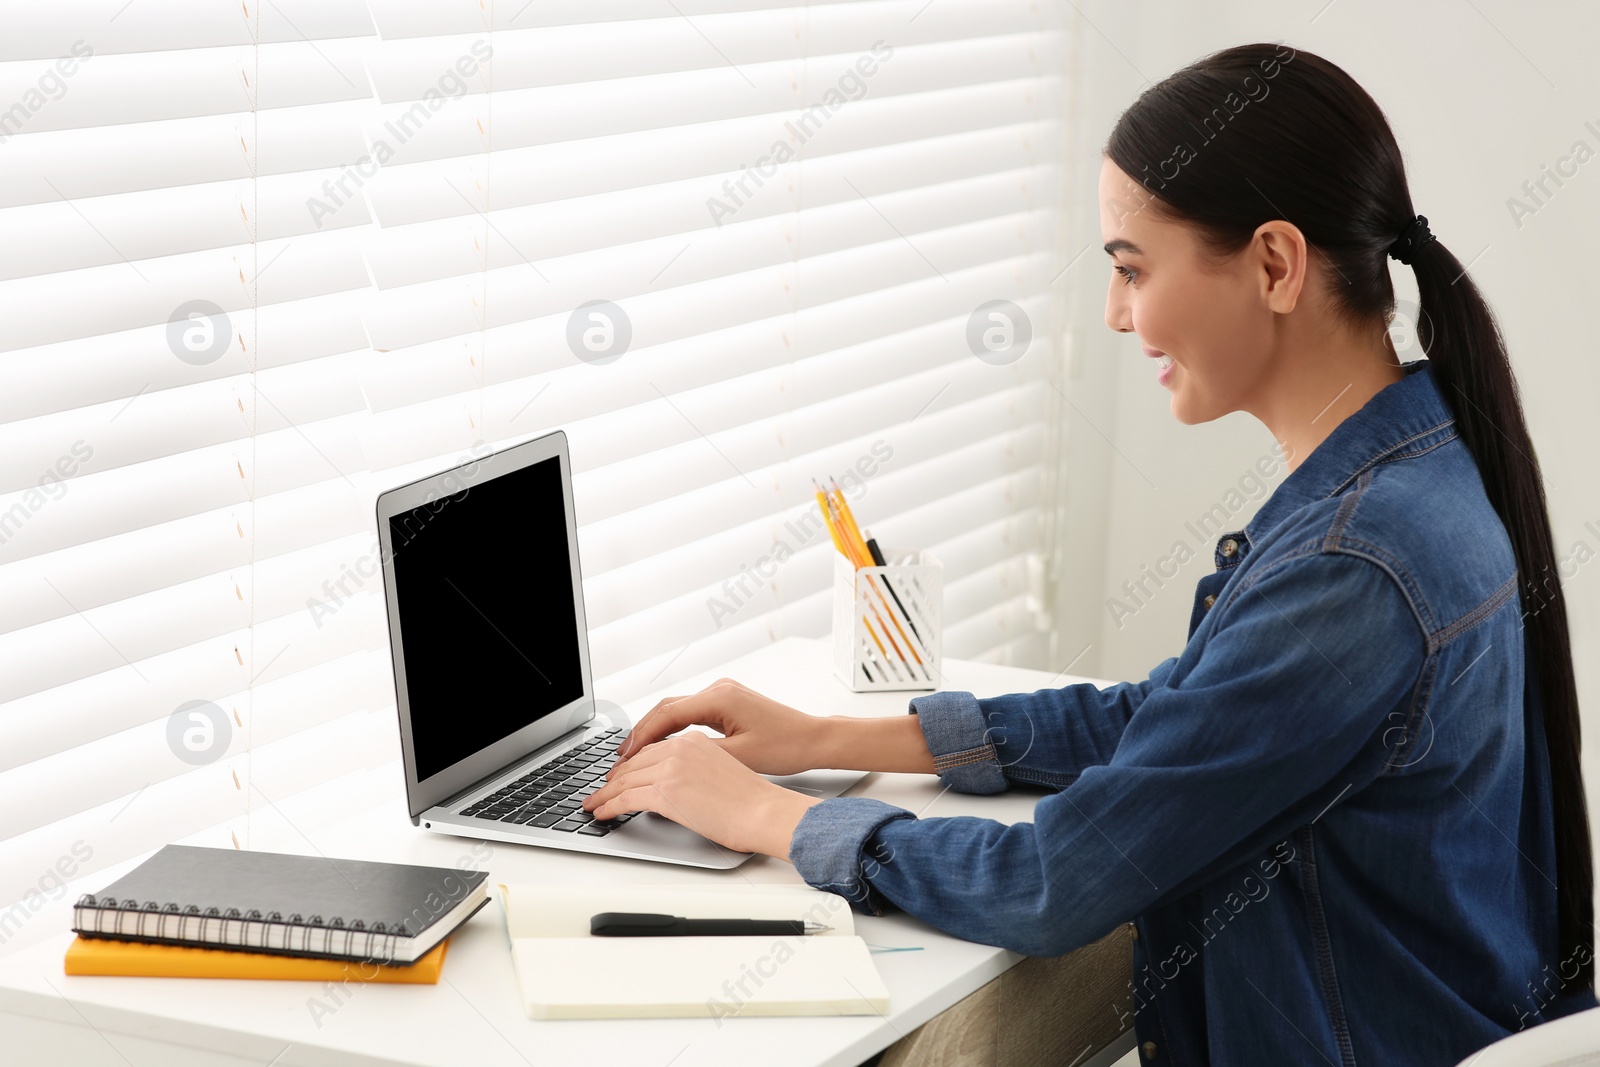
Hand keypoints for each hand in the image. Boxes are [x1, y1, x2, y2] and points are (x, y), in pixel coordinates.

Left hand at [582, 732, 821, 858]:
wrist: (764, 812)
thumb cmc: (752, 800)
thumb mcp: (721, 770)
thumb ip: (694, 770)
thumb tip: (678, 786)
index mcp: (695, 740)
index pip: (651, 750)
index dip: (631, 765)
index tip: (620, 774)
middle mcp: (680, 748)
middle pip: (634, 764)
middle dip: (613, 779)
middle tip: (600, 790)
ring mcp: (670, 769)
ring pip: (625, 781)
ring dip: (605, 794)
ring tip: (594, 804)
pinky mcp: (665, 792)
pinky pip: (625, 799)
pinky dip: (609, 806)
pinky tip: (602, 812)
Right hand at [609, 677, 827, 776]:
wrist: (813, 738)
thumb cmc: (786, 746)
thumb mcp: (738, 757)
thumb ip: (699, 755)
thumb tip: (666, 762)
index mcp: (719, 697)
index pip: (666, 714)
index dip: (641, 736)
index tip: (625, 757)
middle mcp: (718, 689)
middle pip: (666, 708)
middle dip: (641, 732)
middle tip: (621, 758)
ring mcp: (722, 693)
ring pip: (676, 709)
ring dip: (655, 730)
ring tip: (634, 755)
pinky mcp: (727, 702)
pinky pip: (690, 712)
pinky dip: (672, 728)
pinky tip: (662, 746)